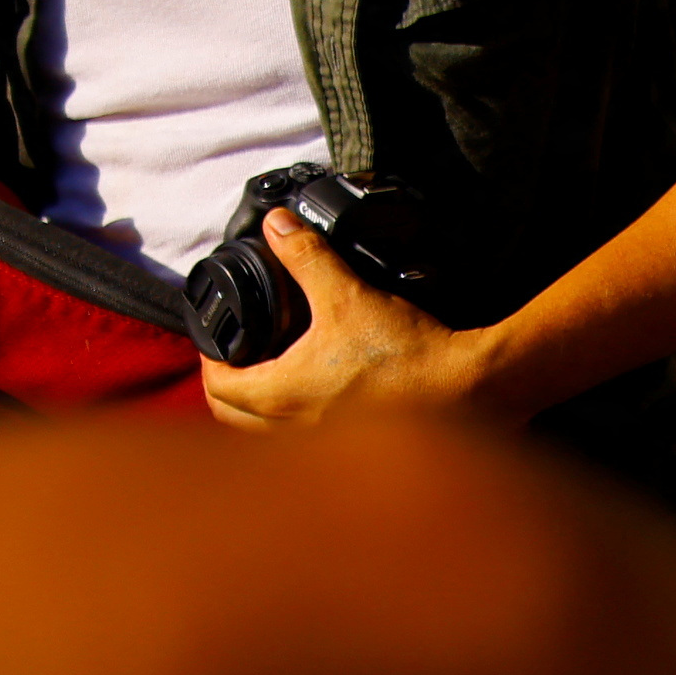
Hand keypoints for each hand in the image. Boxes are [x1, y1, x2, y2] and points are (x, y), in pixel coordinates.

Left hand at [197, 209, 508, 435]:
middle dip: (224, 388)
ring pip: (261, 435)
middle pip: (230, 417)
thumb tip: (278, 225)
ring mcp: (319, 444)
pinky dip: (288, 421)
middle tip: (233, 359)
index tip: (217, 341)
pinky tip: (313, 396)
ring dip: (253, 409)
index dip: (210, 359)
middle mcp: (290, 427)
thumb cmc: (404, 352)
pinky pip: (296, 442)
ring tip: (269, 375)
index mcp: (280, 393)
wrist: (465, 390)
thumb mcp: (348, 293)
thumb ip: (307, 256)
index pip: (217, 386)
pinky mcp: (348, 448)